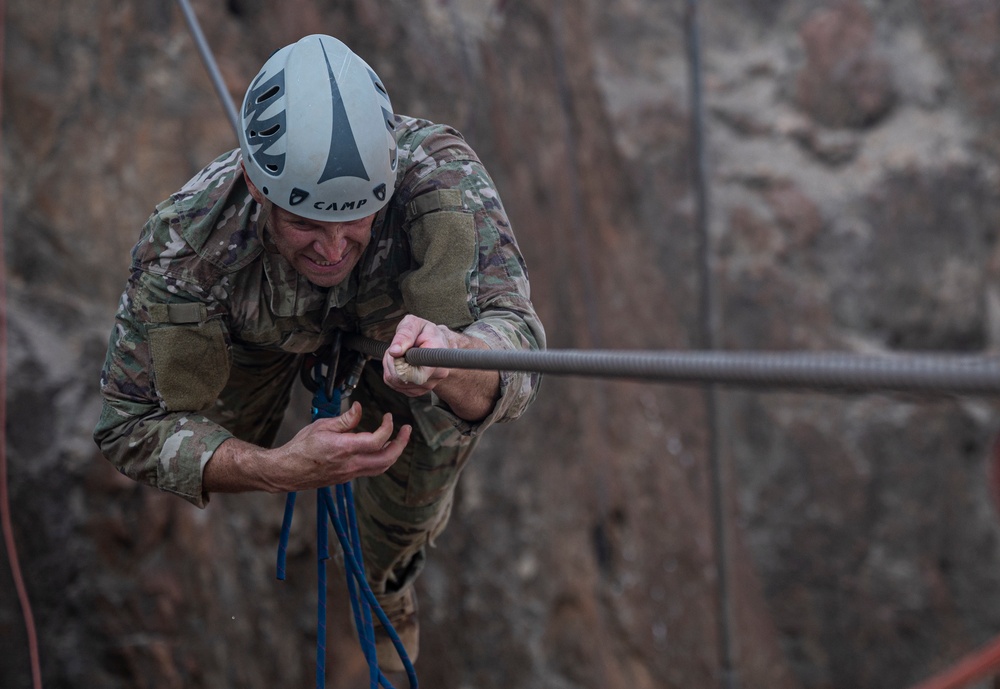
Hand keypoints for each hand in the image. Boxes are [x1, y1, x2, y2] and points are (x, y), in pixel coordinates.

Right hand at [205, 402, 411, 493]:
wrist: (287, 471)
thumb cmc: (300, 447)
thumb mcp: (322, 425)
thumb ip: (345, 419)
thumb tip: (359, 408)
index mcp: (345, 449)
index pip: (377, 440)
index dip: (388, 428)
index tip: (388, 417)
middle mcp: (350, 464)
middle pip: (387, 459)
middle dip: (401, 444)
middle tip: (406, 430)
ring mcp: (349, 474)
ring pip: (381, 468)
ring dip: (393, 453)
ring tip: (397, 439)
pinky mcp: (346, 478)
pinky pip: (370, 470)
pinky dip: (380, 459)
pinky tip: (379, 449)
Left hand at [382, 315, 455, 396]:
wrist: (437, 342)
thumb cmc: (425, 332)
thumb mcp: (414, 324)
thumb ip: (405, 335)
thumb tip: (394, 351)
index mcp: (437, 355)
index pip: (418, 374)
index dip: (402, 367)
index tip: (398, 354)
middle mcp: (438, 373)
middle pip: (402, 378)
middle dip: (392, 362)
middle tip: (398, 349)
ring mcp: (430, 384)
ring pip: (397, 383)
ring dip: (392, 368)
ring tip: (401, 355)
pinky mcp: (419, 390)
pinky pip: (397, 386)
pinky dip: (394, 375)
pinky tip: (402, 364)